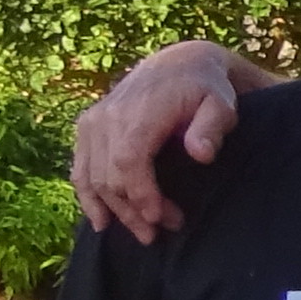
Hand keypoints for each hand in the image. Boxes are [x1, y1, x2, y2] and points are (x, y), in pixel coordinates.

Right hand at [69, 42, 246, 241]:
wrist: (177, 65)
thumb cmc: (205, 89)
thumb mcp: (221, 105)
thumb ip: (211, 128)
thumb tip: (201, 154)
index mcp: (138, 112)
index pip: (129, 161)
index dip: (141, 194)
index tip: (162, 218)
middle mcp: (107, 117)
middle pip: (109, 176)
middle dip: (135, 210)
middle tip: (166, 230)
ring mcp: (92, 122)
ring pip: (92, 178)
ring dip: (115, 211)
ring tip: (145, 234)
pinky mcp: (86, 127)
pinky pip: (79, 169)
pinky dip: (87, 197)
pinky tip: (101, 222)